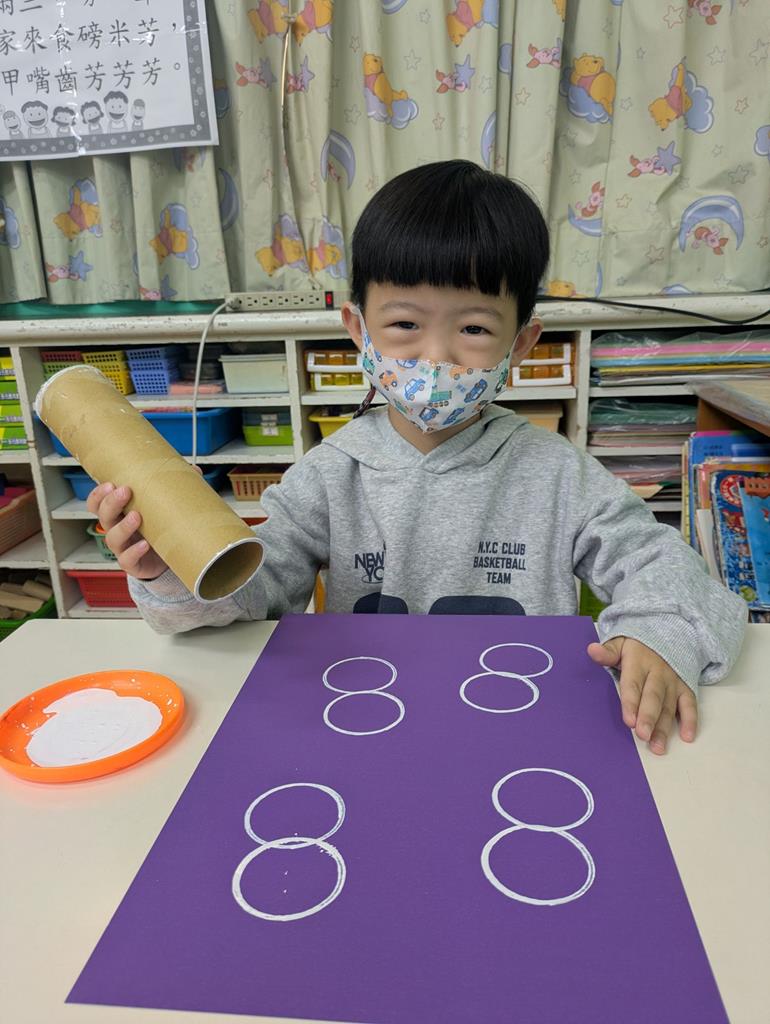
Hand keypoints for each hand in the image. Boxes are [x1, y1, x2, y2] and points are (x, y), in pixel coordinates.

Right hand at [86, 482, 167, 580]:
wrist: (168, 559)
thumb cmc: (160, 529)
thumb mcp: (163, 508)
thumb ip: (173, 488)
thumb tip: (194, 470)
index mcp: (120, 513)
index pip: (98, 503)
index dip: (98, 494)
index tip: (110, 483)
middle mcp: (117, 529)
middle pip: (103, 515)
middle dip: (111, 503)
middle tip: (125, 491)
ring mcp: (123, 548)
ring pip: (113, 538)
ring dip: (123, 526)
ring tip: (137, 516)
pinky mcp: (133, 564)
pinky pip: (127, 559)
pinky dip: (134, 552)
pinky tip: (145, 544)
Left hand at [587, 636, 697, 755]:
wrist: (668, 635)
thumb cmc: (637, 646)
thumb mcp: (619, 643)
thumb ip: (606, 652)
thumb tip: (592, 650)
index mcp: (638, 662)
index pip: (633, 684)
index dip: (631, 703)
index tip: (629, 721)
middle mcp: (657, 673)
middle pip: (653, 697)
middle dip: (648, 717)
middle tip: (643, 735)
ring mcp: (673, 681)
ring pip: (669, 706)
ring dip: (664, 727)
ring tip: (658, 746)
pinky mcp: (685, 687)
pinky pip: (689, 704)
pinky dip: (690, 720)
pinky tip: (687, 736)